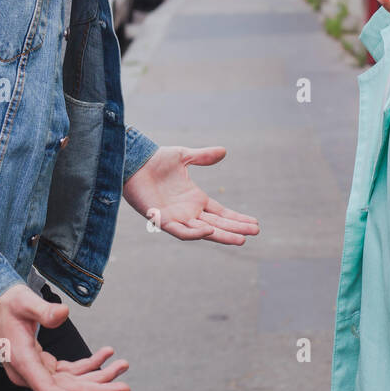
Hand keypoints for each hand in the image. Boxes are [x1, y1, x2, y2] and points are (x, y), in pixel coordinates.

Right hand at [0, 283, 129, 390]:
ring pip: (70, 382)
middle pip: (66, 389)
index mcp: (23, 361)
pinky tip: (106, 354)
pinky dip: (88, 364)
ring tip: (122, 366)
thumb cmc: (5, 302)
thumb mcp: (24, 302)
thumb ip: (44, 311)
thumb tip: (64, 314)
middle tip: (123, 386)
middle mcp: (29, 372)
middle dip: (97, 388)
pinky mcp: (42, 364)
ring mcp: (36, 370)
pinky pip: (68, 371)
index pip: (48, 389)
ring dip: (97, 376)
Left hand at [123, 146, 259, 244]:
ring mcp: (176, 217)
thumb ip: (203, 157)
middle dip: (235, 229)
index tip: (255, 223)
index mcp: (195, 199)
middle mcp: (188, 211)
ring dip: (221, 235)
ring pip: (203, 231)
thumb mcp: (184, 157)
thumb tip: (224, 151)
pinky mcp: (161, 219)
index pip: (221, 212)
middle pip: (217, 224)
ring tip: (240, 239)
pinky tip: (209, 230)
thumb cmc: (155, 160)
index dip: (237, 218)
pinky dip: (194, 233)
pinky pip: (180, 231)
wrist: (133, 161)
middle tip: (255, 233)